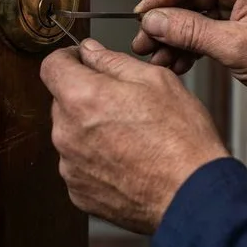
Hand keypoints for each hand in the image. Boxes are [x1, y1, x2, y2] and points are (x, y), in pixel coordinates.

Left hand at [40, 40, 228, 233]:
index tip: (83, 61)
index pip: (52, 66)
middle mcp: (67, 133)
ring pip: (72, 134)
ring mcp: (71, 167)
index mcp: (82, 98)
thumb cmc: (182, 139)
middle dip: (86, 96)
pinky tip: (128, 160)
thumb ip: (113, 61)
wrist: (194, 195)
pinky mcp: (79, 193)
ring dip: (91, 129)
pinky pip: (80, 165)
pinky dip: (97, 159)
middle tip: (125, 102)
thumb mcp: (156, 80)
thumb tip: (90, 51)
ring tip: (132, 136)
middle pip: (63, 101)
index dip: (69, 58)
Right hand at [133, 0, 246, 115]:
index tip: (146, 15)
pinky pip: (205, 28)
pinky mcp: (240, 24)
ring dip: (174, 36)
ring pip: (194, 13)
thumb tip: (155, 21)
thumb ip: (191, 32)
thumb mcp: (236, 47)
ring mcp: (241, 4)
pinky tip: (177, 62)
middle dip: (165, 19)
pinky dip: (189, 44)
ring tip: (158, 58)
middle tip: (145, 43)